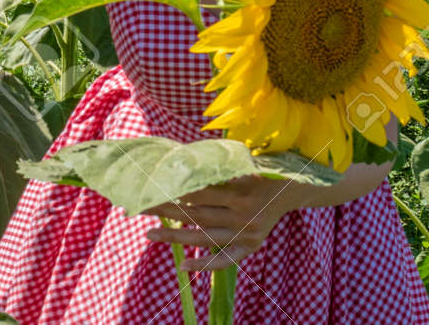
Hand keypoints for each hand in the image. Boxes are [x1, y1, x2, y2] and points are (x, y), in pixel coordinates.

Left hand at [140, 174, 304, 271]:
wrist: (292, 188)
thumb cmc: (256, 169)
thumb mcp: (238, 162)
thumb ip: (212, 167)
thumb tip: (176, 163)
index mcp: (239, 189)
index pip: (198, 192)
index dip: (171, 191)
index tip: (147, 189)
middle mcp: (243, 213)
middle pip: (195, 214)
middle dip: (164, 210)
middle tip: (136, 207)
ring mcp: (247, 233)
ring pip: (204, 237)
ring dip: (175, 236)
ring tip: (149, 234)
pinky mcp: (251, 246)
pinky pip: (226, 260)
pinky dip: (204, 264)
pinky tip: (182, 266)